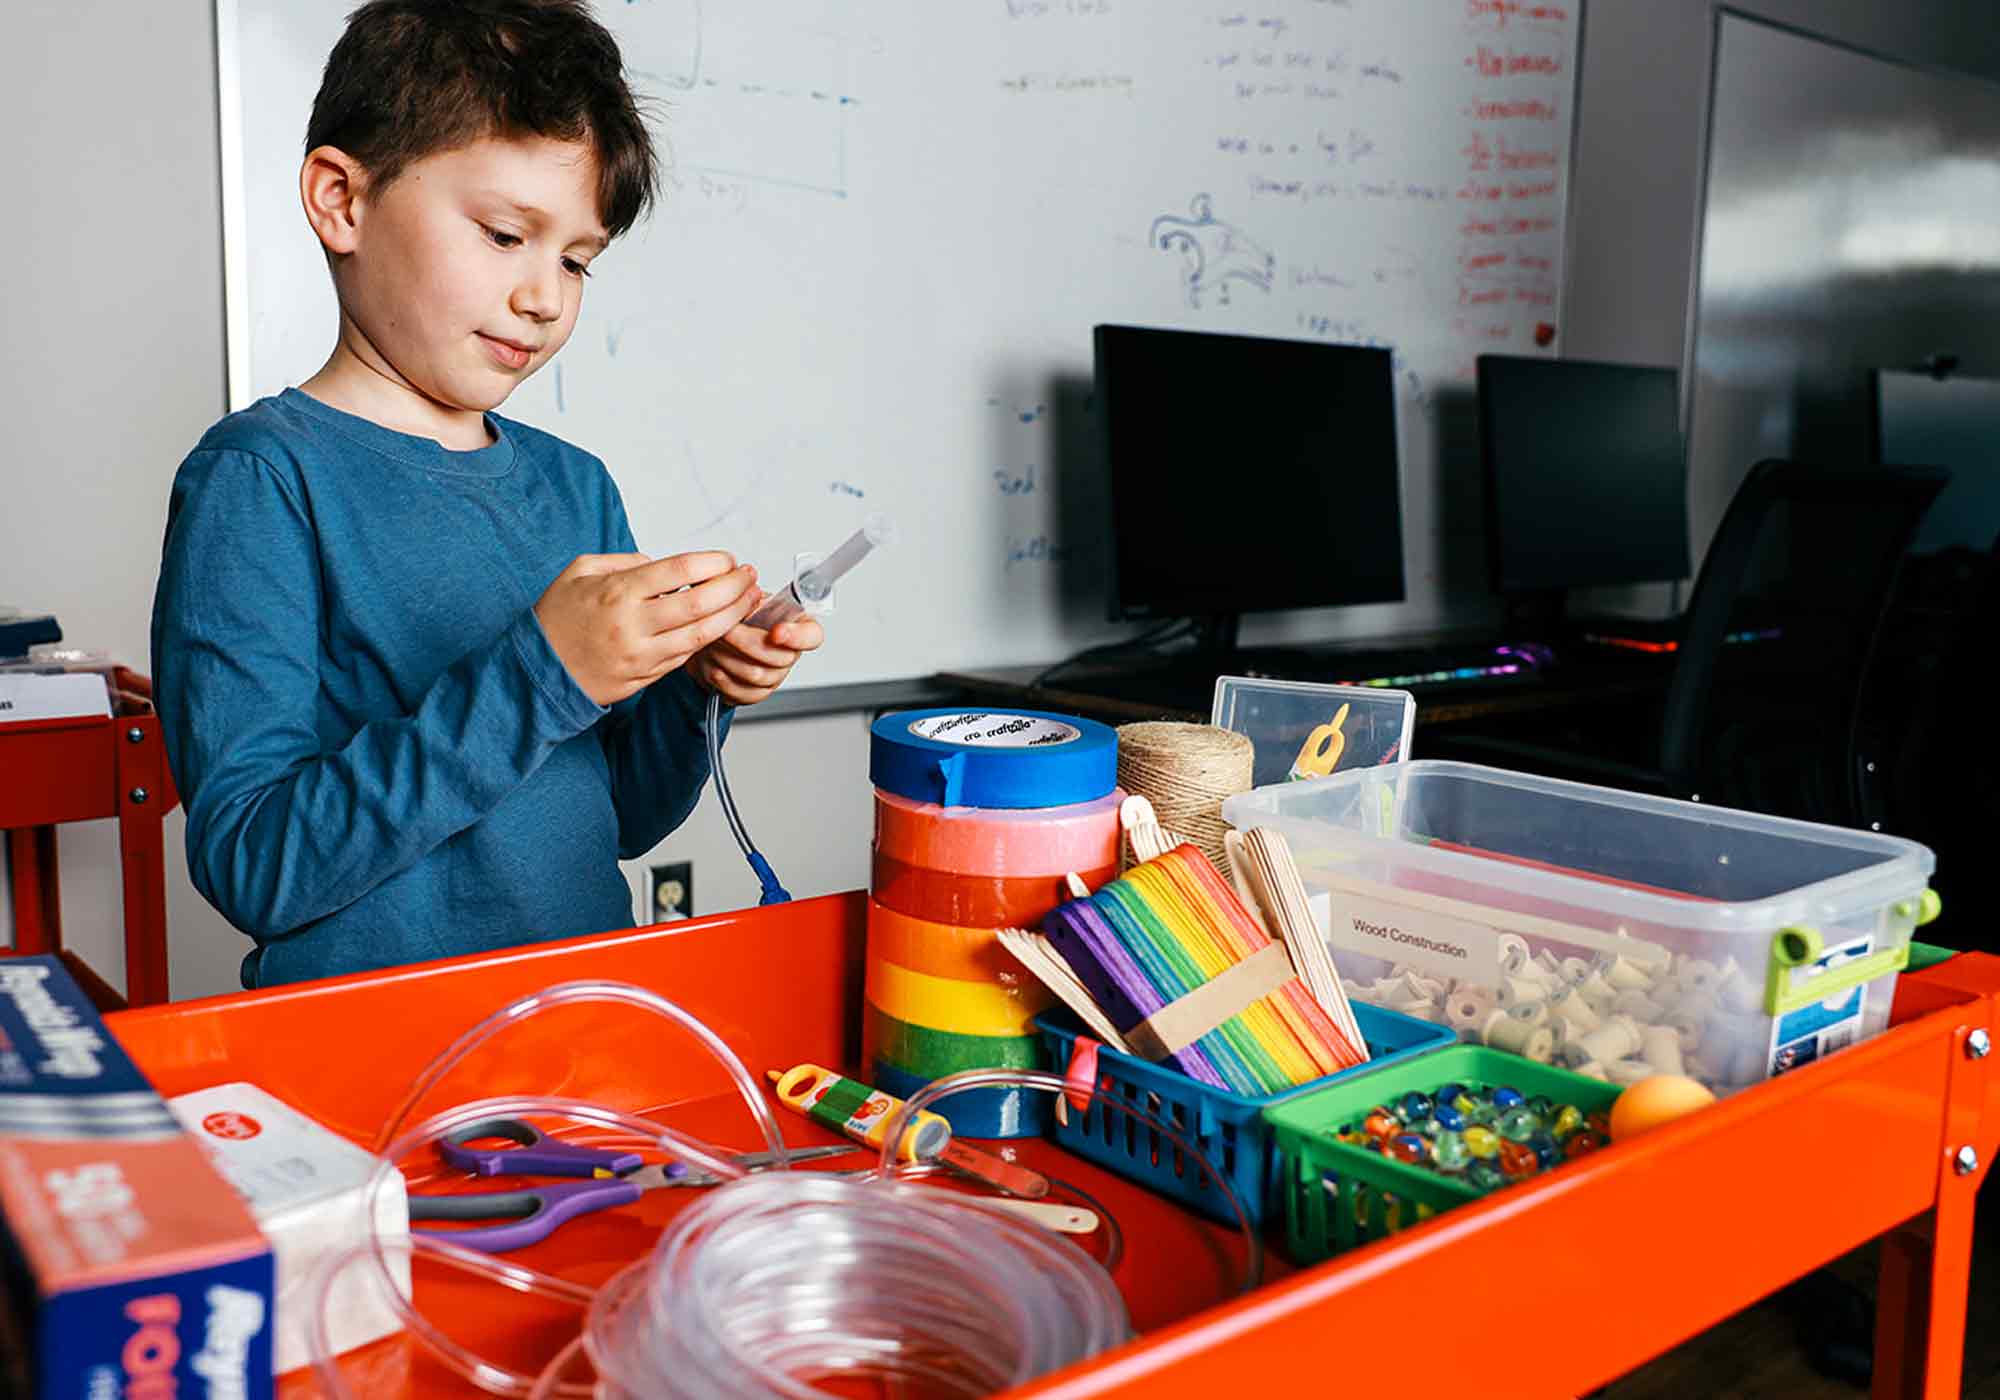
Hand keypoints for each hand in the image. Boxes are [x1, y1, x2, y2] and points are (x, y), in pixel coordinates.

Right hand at [534, 552, 759, 706]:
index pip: (680, 571)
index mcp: (617, 593)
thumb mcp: (579, 572)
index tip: (729, 559)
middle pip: (700, 604)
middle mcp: (633, 626)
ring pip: (702, 636)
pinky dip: (709, 639)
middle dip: (734, 588)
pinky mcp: (645, 678)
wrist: (535, 673)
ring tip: (749, 599)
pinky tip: (724, 625)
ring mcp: (641, 656)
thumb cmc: (555, 618)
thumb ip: (623, 562)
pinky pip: (686, 657)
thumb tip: (661, 563)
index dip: (713, 563)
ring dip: (732, 616)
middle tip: (749, 576)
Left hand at [686, 596, 823, 705]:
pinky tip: (713, 663)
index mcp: (795, 626)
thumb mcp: (742, 596)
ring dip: (728, 657)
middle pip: (779, 658)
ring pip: (756, 675)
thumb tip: (743, 580)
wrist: (712, 642)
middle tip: (724, 629)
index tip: (776, 631)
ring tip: (713, 642)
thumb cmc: (735, 617)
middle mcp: (789, 653)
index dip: (797, 636)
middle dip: (744, 642)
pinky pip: (742, 692)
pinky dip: (722, 677)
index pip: (811, 635)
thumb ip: (748, 592)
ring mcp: (774, 676)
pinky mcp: (756, 693)